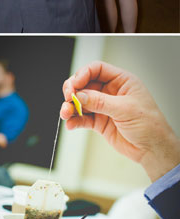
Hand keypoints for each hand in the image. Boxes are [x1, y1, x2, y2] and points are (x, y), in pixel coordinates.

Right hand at [60, 61, 179, 181]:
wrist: (152, 149)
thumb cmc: (149, 125)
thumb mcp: (125, 109)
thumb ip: (100, 101)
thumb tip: (79, 96)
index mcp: (121, 81)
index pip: (96, 69)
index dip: (82, 74)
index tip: (74, 85)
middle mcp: (110, 91)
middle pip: (84, 84)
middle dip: (72, 90)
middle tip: (67, 98)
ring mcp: (103, 106)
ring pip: (79, 101)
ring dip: (70, 107)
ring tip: (65, 113)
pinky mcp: (98, 121)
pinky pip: (81, 118)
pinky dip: (74, 120)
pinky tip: (71, 124)